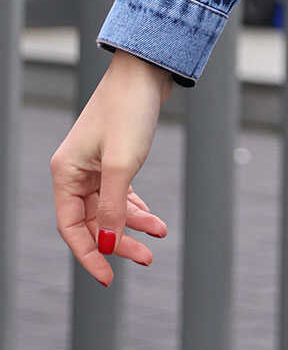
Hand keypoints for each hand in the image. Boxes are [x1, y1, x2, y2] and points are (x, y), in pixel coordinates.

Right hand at [50, 51, 172, 285]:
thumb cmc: (129, 111)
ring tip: (160, 235)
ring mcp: (94, 165)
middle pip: (91, 221)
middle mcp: (75, 171)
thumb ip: (112, 206)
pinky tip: (153, 221)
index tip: (108, 278)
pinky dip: (137, 208)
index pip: (70, 227)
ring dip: (133, 225)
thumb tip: (106, 242)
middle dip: (118, 241)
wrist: (146, 71)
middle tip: (146, 258)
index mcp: (66, 173)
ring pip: (109, 209)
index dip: (89, 254)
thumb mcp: (122, 164)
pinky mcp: (113, 158)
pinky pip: (121, 194)